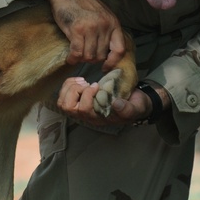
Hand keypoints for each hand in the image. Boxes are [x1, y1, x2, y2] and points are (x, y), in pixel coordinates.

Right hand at [46, 0, 125, 69]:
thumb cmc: (82, 3)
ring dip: (82, 58)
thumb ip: (106, 30)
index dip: (112, 62)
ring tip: (76, 55)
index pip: (119, 49)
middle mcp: (104, 26)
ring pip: (89, 56)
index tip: (105, 67)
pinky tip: (70, 58)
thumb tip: (105, 52)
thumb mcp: (102, 15)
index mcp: (113, 23)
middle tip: (84, 56)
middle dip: (92, 59)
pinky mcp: (77, 30)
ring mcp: (91, 28)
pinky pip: (77, 52)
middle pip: (101, 55)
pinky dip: (73, 58)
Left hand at [56, 77, 170, 125]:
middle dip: (74, 91)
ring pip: (62, 102)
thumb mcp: (136, 108)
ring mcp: (82, 109)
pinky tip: (81, 80)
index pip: (83, 110)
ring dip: (70, 87)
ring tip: (83, 81)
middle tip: (86, 82)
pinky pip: (64, 96)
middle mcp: (87, 116)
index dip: (87, 95)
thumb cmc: (134, 105)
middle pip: (67, 107)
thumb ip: (128, 108)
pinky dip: (69, 84)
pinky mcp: (79, 100)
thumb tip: (116, 104)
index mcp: (99, 118)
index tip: (98, 85)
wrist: (135, 102)